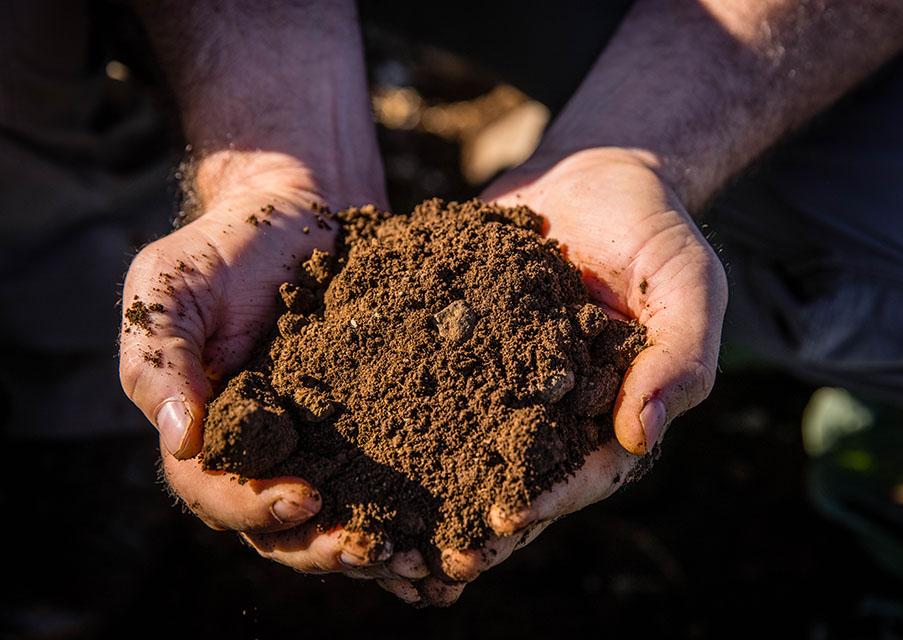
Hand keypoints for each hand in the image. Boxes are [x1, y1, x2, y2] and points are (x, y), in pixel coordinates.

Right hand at [119, 151, 412, 575]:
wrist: (296, 215)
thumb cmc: (223, 248)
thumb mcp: (169, 286)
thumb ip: (160, 357)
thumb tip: (179, 438)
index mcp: (202, 431)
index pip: (214, 493)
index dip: (255, 507)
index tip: (306, 498)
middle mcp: (256, 451)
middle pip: (278, 526)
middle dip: (321, 546)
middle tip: (370, 549)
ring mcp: (309, 444)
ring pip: (329, 518)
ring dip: (364, 543)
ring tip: (413, 557)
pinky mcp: (359, 427)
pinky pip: (374, 480)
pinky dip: (401, 510)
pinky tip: (438, 527)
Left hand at [387, 147, 726, 605]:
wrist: (593, 174)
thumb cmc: (653, 229)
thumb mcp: (687, 283)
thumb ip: (679, 357)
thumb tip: (642, 435)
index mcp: (609, 412)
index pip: (581, 472)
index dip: (546, 498)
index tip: (502, 518)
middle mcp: (550, 410)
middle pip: (514, 480)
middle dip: (473, 524)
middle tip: (429, 560)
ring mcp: (500, 381)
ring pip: (461, 450)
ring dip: (425, 493)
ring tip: (382, 526)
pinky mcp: (456, 345)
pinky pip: (425, 385)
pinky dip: (391, 416)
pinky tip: (345, 438)